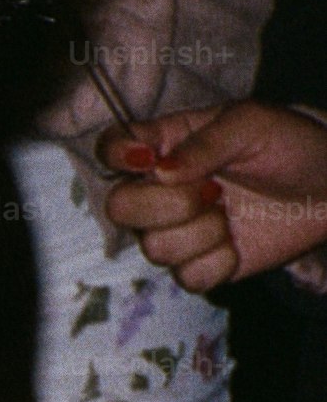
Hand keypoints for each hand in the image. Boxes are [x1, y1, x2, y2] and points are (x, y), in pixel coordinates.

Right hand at [96, 102, 326, 293]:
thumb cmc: (291, 146)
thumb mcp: (252, 123)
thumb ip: (204, 143)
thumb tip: (160, 170)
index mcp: (164, 146)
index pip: (110, 148)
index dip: (116, 156)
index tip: (149, 160)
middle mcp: (158, 191)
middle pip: (119, 207)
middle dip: (166, 205)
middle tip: (212, 191)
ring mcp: (175, 231)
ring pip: (154, 248)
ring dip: (202, 233)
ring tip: (230, 213)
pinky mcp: (197, 265)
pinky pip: (186, 277)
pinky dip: (219, 262)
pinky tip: (236, 242)